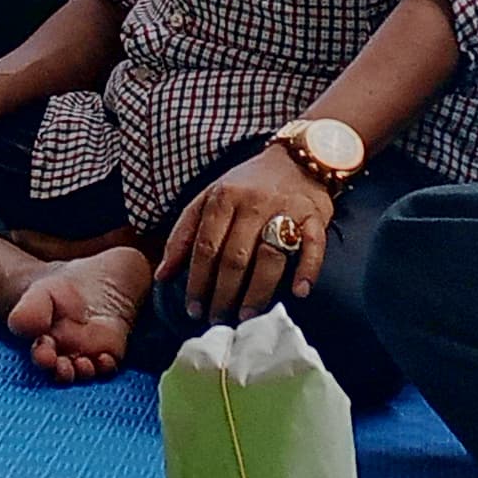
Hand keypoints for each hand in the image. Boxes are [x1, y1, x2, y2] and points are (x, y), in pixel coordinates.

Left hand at [161, 146, 333, 324]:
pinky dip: (307, 269)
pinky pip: (313, 245)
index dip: (197, 281)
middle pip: (235, 257)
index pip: (206, 247)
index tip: (193, 309)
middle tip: (217, 320)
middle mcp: (253, 203)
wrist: (296, 158)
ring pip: (270, 255)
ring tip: (247, 316)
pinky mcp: (315, 215)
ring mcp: (286, 209)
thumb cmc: (247, 185)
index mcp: (223, 198)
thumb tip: (163, 274)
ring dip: (258, 291)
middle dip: (224, 294)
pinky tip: (298, 293)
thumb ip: (183, 233)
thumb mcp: (209, 198)